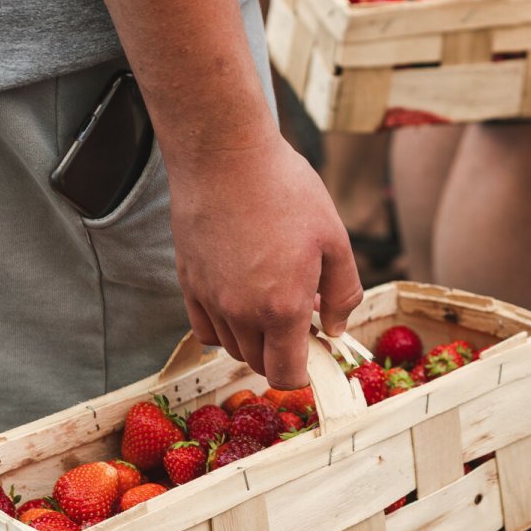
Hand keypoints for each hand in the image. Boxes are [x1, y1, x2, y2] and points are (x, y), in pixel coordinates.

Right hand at [167, 134, 362, 389]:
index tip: (314, 354)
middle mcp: (242, 312)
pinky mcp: (188, 282)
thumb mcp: (334, 238)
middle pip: (258, 364)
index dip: (303, 375)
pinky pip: (205, 328)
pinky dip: (224, 327)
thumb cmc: (286, 190)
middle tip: (300, 319)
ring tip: (272, 299)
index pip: (286, 374)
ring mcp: (210, 299)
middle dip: (282, 353)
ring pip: (232, 347)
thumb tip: (337, 329)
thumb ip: (343, 292)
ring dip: (255, 339)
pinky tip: (241, 300)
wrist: (225, 155)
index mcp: (283, 307)